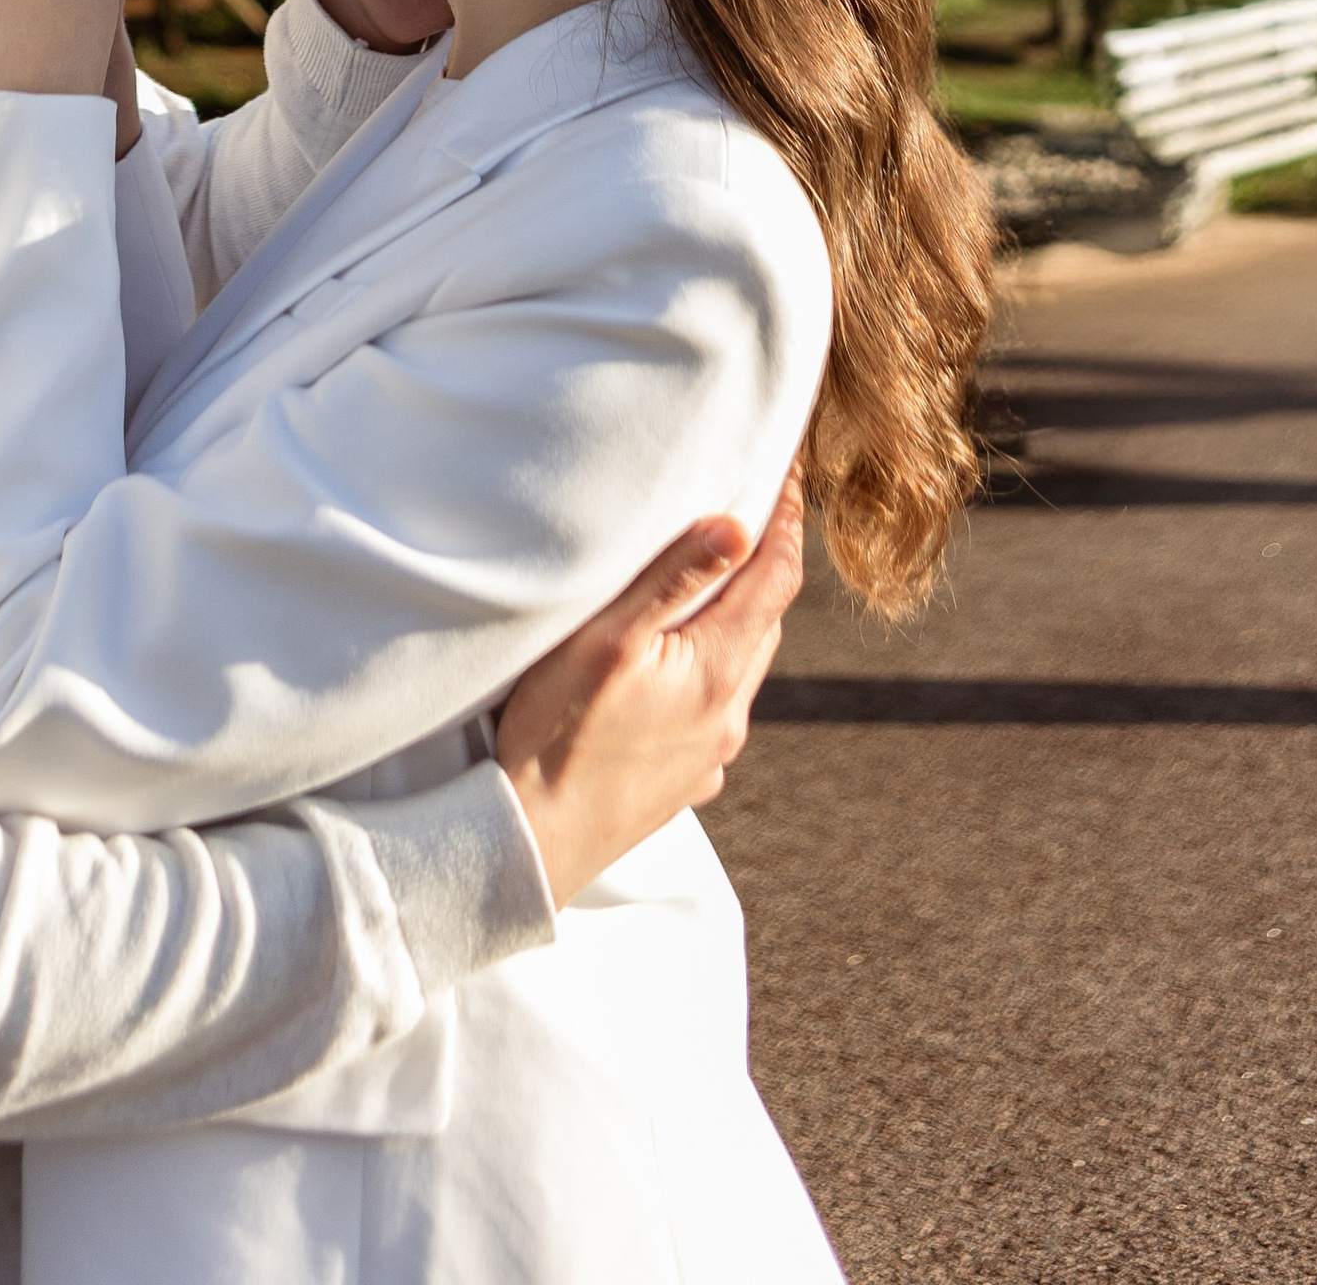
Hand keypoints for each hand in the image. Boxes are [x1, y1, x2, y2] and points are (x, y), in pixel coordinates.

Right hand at [494, 469, 804, 909]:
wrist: (530, 844)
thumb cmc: (555, 732)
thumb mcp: (606, 640)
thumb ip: (672, 581)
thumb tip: (739, 529)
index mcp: (716, 673)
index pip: (775, 578)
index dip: (783, 520)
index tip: (786, 471)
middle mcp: (728, 717)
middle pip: (765, 622)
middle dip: (761, 565)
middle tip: (747, 510)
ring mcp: (710, 757)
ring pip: (741, 669)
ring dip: (736, 622)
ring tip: (710, 582)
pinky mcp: (685, 783)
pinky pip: (714, 712)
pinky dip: (708, 674)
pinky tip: (672, 670)